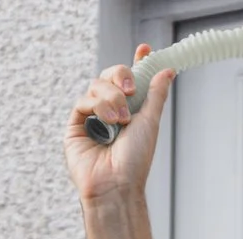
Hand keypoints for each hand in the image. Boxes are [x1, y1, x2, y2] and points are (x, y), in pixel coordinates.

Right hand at [65, 48, 172, 203]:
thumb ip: (156, 94)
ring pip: (96, 86)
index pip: (129, 80)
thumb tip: (167, 70)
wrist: (116, 184)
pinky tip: (109, 122)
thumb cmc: (135, 160)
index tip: (144, 50)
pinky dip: (98, 106)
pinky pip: (83, 101)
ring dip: (112, 98)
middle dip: (121, 76)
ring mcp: (91, 118)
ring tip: (121, 120)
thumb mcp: (150, 121)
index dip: (136, 63)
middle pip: (109, 76)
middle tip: (131, 90)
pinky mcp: (75, 126)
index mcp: (128, 110)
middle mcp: (109, 112)